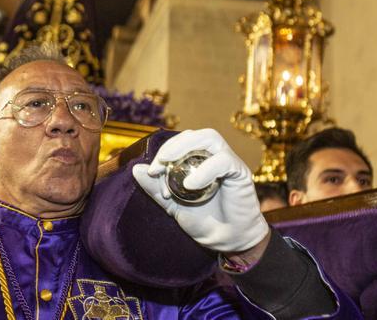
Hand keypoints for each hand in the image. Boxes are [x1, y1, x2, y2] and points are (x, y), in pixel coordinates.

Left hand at [132, 129, 268, 252]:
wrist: (226, 241)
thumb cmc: (202, 220)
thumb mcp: (172, 204)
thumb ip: (155, 187)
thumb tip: (136, 169)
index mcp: (199, 160)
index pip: (180, 142)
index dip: (164, 151)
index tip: (151, 171)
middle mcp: (214, 156)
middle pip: (194, 135)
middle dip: (172, 146)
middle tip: (158, 165)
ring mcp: (229, 162)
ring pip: (210, 138)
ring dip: (186, 148)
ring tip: (170, 166)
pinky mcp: (240, 172)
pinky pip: (223, 160)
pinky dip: (205, 170)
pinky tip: (190, 185)